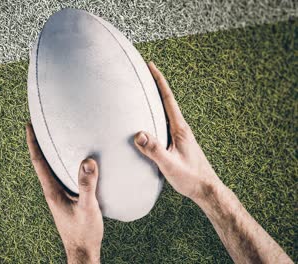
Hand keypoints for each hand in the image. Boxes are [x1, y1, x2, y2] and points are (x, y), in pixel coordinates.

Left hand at [26, 124, 102, 263]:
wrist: (82, 251)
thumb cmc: (84, 232)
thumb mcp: (88, 208)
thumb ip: (87, 185)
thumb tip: (88, 161)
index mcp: (52, 191)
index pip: (38, 162)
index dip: (32, 142)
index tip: (29, 124)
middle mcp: (52, 191)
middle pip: (41, 162)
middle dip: (38, 142)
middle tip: (39, 123)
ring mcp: (58, 196)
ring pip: (49, 169)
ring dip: (49, 152)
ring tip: (53, 136)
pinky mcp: (66, 199)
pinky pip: (60, 175)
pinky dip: (61, 163)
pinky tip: (72, 161)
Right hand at [133, 62, 220, 202]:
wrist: (207, 190)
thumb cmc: (191, 179)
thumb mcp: (170, 165)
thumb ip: (155, 150)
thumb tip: (139, 134)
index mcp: (180, 129)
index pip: (168, 99)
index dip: (159, 81)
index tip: (151, 65)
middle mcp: (181, 129)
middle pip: (166, 101)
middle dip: (156, 85)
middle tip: (143, 71)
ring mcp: (180, 136)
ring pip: (165, 112)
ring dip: (155, 99)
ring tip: (142, 91)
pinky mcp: (177, 143)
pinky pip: (163, 123)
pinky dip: (155, 114)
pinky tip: (148, 120)